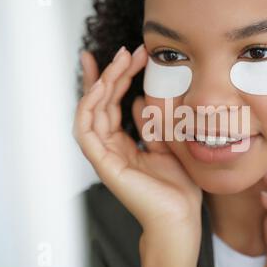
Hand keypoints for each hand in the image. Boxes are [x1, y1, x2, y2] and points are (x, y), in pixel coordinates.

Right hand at [74, 46, 202, 232]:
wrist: (180, 215)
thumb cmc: (176, 186)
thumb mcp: (165, 144)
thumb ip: (149, 124)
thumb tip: (140, 100)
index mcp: (123, 144)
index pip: (111, 105)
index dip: (115, 78)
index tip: (128, 55)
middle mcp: (110, 147)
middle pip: (100, 103)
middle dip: (111, 74)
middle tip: (126, 51)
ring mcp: (104, 156)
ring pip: (91, 112)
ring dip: (102, 83)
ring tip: (119, 61)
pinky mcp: (104, 165)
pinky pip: (87, 132)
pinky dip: (89, 108)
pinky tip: (100, 87)